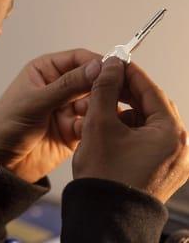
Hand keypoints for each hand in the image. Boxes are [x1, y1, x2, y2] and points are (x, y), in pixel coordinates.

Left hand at [0, 49, 101, 182]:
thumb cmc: (6, 124)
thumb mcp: (35, 101)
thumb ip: (67, 85)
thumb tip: (98, 66)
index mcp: (48, 70)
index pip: (80, 59)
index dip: (98, 62)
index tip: (115, 70)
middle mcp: (61, 86)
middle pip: (92, 80)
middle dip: (101, 88)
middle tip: (112, 95)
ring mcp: (69, 108)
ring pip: (95, 102)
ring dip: (95, 109)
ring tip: (85, 117)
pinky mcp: (75, 130)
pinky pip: (92, 123)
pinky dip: (92, 127)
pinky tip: (82, 132)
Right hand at [73, 57, 188, 202]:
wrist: (102, 218)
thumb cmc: (104, 177)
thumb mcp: (100, 123)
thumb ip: (106, 88)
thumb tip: (111, 65)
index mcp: (171, 135)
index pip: (151, 91)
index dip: (131, 73)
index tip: (117, 62)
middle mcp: (179, 148)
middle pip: (152, 106)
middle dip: (127, 93)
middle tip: (108, 82)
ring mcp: (173, 160)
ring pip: (149, 122)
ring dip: (126, 111)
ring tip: (104, 108)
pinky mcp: (163, 169)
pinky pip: (148, 138)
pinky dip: (130, 129)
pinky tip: (111, 128)